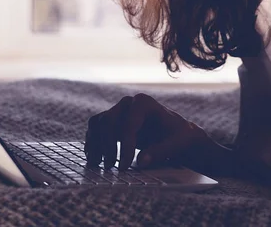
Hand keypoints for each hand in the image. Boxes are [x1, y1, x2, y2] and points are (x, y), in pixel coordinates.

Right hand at [84, 93, 208, 170]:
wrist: (174, 134)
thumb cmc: (177, 136)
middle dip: (107, 145)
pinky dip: (92, 142)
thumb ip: (161, 151)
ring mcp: (118, 110)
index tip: (123, 166)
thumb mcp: (176, 143)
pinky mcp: (111, 120)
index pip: (129, 124)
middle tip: (110, 167)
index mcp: (145, 103)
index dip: (124, 146)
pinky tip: (93, 158)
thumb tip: (141, 161)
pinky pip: (96, 128)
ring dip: (95, 144)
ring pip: (98, 124)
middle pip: (109, 121)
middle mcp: (128, 103)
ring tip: (97, 165)